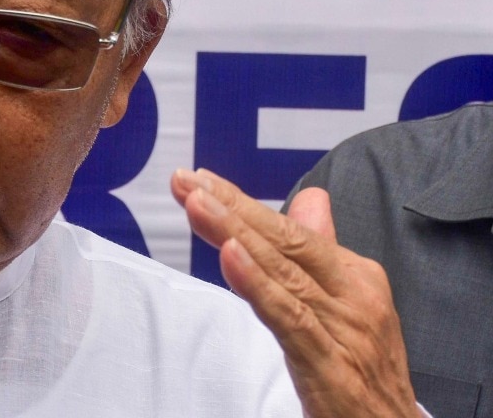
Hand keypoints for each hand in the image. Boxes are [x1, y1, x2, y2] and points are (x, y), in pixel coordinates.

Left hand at [171, 168, 419, 417]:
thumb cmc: (364, 369)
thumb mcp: (348, 304)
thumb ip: (322, 252)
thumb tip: (310, 198)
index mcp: (357, 277)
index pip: (291, 230)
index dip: (242, 204)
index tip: (197, 181)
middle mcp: (354, 297)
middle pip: (285, 241)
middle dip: (232, 207)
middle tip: (186, 180)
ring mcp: (344, 329)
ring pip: (282, 273)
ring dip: (235, 234)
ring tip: (198, 204)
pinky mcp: (330, 365)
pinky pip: (288, 318)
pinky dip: (257, 284)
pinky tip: (230, 256)